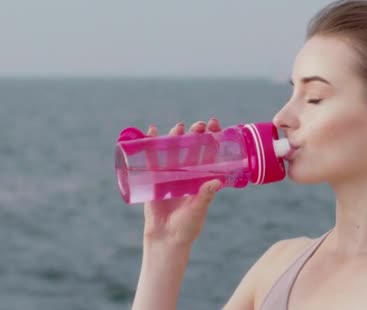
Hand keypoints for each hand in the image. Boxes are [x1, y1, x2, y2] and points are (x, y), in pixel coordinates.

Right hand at [142, 118, 222, 246]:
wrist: (166, 239)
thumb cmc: (187, 227)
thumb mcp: (198, 209)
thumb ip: (205, 196)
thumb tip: (216, 182)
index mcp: (202, 178)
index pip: (209, 153)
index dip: (212, 139)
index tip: (215, 126)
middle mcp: (187, 173)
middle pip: (192, 148)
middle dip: (196, 135)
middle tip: (199, 126)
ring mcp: (170, 175)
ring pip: (173, 150)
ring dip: (175, 136)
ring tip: (179, 127)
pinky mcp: (154, 179)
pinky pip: (152, 159)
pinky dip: (150, 144)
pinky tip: (151, 131)